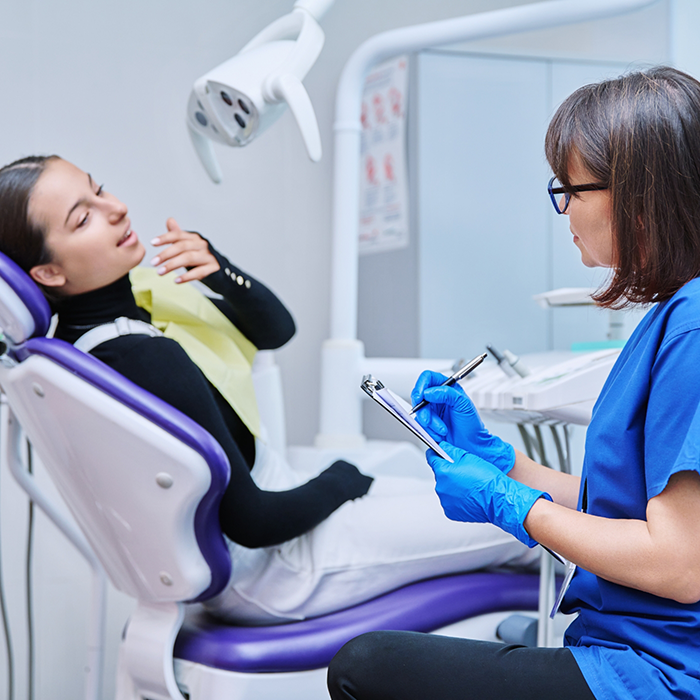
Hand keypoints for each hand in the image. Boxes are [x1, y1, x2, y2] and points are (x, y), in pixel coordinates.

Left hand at [150, 218, 219, 282]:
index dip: (165, 238)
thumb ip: (178, 234)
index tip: (152, 243)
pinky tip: (176, 280)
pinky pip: (199, 272)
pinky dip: (186, 276)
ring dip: (172, 265)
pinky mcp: (213, 267)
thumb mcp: (189, 245)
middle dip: (166, 254)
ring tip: (160, 272)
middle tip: (153, 262)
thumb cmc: (201, 257)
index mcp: (194, 238)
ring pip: (188, 258)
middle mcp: (202, 245)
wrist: (220, 269)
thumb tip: (170, 220)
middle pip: (182, 247)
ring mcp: (209, 256)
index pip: (178, 235)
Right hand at [411, 370, 514, 472]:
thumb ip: (447, 393)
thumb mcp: (463, 404)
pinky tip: (439, 433)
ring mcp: (432, 410)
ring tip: (442, 429)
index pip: (428, 378)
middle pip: (419, 396)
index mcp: (447, 388)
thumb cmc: (471, 425)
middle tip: (428, 419)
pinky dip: (429, 430)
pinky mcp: (428, 423)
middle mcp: (437, 397)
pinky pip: (420, 424)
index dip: (421, 385)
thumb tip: (429, 392)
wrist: (471, 445)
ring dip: (430, 423)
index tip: (420, 397)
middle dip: (423, 410)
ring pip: (419, 412)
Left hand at [426, 442, 547, 546]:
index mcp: (443, 472)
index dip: (437, 454)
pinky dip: (456, 498)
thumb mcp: (469, 456)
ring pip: (445, 488)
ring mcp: (445, 501)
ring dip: (452, 486)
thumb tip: (442, 446)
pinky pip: (450, 501)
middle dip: (448, 472)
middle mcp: (441, 488)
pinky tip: (468, 495)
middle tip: (464, 472)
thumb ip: (451, 450)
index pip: (431, 458)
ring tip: (468, 485)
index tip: (440, 454)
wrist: (498, 499)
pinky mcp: (451, 512)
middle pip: (439, 475)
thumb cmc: (487, 478)